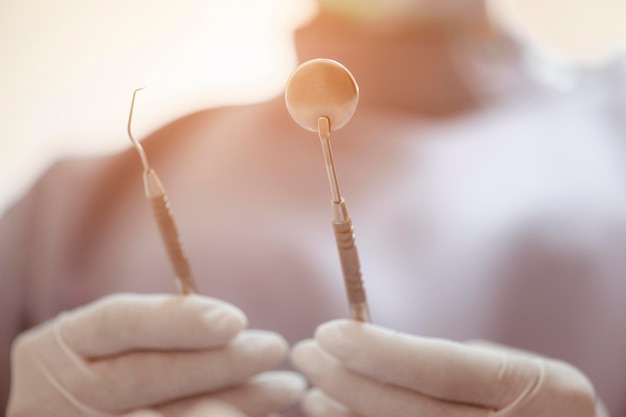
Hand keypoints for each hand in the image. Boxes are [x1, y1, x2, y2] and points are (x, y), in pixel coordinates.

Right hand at [7, 293, 304, 416]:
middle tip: (276, 346)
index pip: (119, 322)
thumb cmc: (94, 371)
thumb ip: (156, 331)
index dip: (178, 321)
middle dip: (220, 362)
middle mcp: (60, 393)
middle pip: (148, 374)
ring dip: (234, 403)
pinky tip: (258, 416)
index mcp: (59, 347)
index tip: (236, 320)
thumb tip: (233, 326)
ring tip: (286, 387)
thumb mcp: (103, 345)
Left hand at [292, 319, 604, 416]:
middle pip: (408, 411)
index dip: (378, 350)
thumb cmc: (536, 401)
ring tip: (311, 391)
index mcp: (537, 388)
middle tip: (304, 354)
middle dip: (346, 381)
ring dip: (344, 416)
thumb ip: (452, 364)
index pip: (440, 368)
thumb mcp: (514, 368)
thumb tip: (372, 355)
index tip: (326, 331)